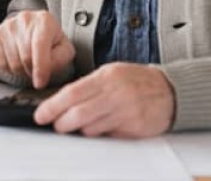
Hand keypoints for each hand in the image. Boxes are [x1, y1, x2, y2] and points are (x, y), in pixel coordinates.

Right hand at [0, 10, 74, 88]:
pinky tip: (16, 61)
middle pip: (25, 57)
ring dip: (21, 71)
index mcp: (44, 20)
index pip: (39, 46)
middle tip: (37, 70)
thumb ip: (60, 59)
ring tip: (27, 64)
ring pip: (12, 62)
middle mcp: (25, 19)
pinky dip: (8, 69)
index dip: (40, 68)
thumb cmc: (52, 42)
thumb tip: (44, 70)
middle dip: (32, 71)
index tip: (40, 83)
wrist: (36, 29)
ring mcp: (8, 25)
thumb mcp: (65, 50)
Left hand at [34, 62, 174, 137]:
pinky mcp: (134, 128)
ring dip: (79, 130)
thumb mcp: (111, 74)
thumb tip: (63, 101)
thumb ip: (89, 86)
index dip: (53, 106)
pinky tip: (98, 129)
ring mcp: (125, 112)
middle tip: (55, 126)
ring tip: (76, 128)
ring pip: (91, 128)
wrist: (170, 91)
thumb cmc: (136, 81)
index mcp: (106, 77)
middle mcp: (115, 93)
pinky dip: (98, 134)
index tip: (40, 114)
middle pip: (78, 113)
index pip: (72, 93)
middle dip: (61, 123)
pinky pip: (108, 136)